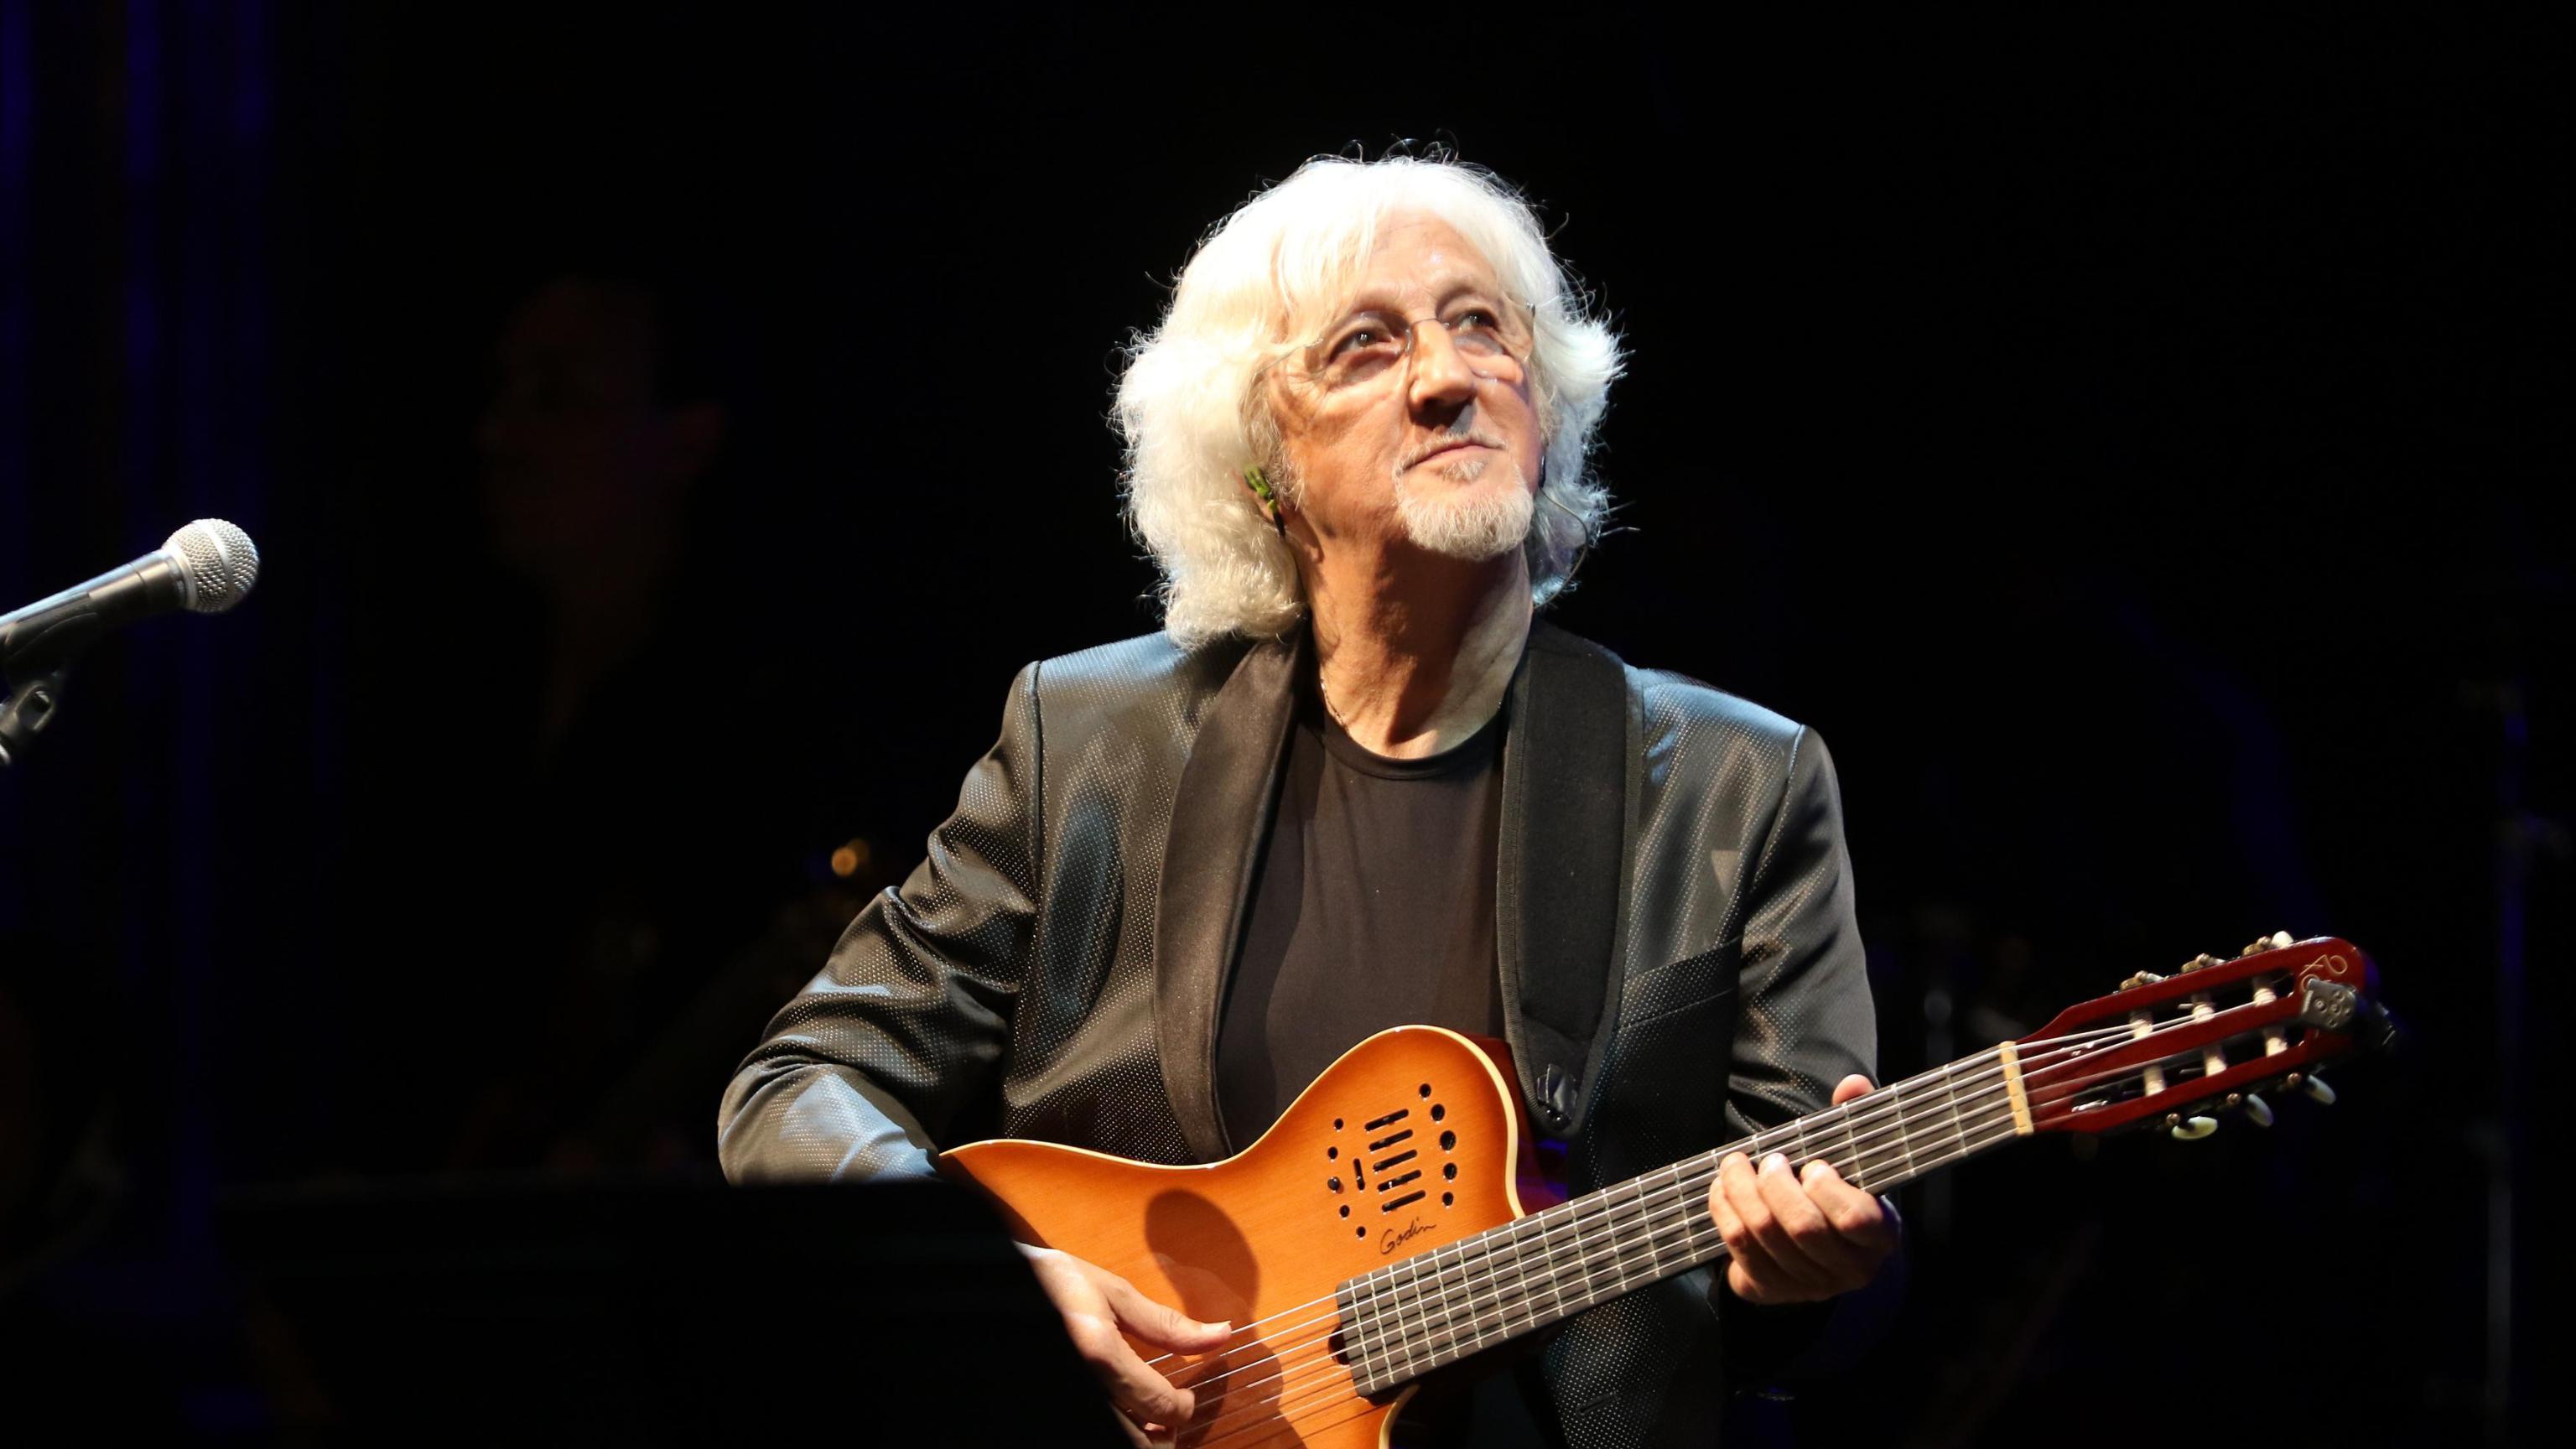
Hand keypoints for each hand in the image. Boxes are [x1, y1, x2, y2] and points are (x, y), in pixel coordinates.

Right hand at [1016, 1242, 1230, 1445]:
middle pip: (1140, 1444)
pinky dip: (1118, 1429)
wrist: (993, 1290)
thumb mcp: (1110, 1293)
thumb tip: (1221, 1334)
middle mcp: (1080, 1384)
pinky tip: (1119, 1417)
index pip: (1159, 1404)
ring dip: (1140, 1440)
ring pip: (1120, 1443)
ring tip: (1143, 1421)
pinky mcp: (1051, 1407)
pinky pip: (1097, 1428)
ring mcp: (1065, 1398)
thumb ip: (1166, 1324)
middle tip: (1166, 1418)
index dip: (1182, 1408)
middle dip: (1164, 1438)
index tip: (1184, 1399)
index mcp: (1098, 1353)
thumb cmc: (1049, 1283)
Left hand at [1704, 1074, 1899, 1304]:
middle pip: (1803, 1228)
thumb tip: (1852, 1084)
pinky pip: (1738, 1247)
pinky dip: (1723, 1210)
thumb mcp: (1855, 1160)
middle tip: (1769, 1160)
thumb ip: (1855, 1120)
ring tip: (1736, 1165)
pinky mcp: (1772, 1289)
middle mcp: (1849, 1269)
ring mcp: (1809, 1285)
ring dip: (1741, 1191)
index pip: (1856, 1220)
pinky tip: (1723, 1187)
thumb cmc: (1839, 1194)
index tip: (1814, 1166)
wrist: (1823, 1250)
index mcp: (1880, 1236)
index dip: (1828, 1190)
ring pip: (1764, 1236)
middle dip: (1776, 1185)